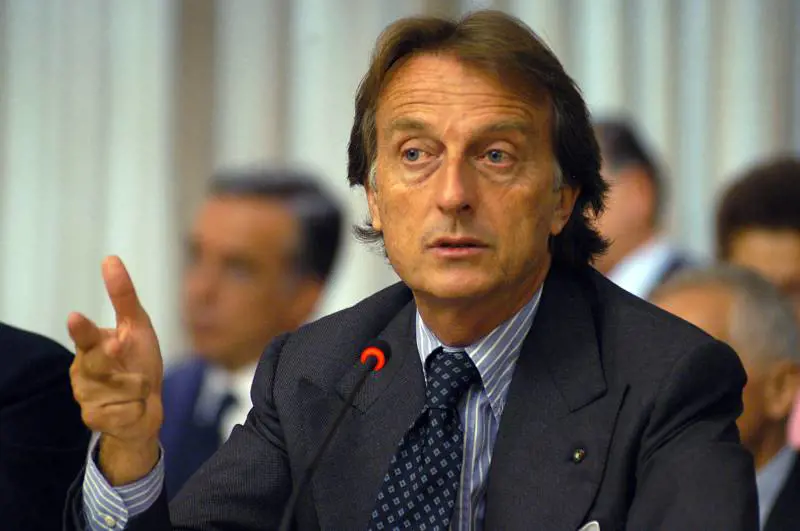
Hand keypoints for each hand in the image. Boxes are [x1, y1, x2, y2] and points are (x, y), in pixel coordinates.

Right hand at [68, 256, 163, 484]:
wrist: (146, 408)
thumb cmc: (139, 361)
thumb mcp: (137, 327)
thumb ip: (124, 297)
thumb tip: (110, 258)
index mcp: (90, 347)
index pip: (85, 336)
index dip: (83, 329)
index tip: (75, 317)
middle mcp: (82, 372)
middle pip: (98, 362)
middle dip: (109, 355)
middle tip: (118, 346)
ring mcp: (87, 397)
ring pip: (121, 388)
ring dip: (138, 386)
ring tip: (137, 387)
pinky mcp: (96, 420)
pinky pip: (127, 410)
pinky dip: (138, 407)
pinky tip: (132, 407)